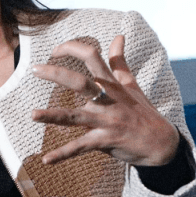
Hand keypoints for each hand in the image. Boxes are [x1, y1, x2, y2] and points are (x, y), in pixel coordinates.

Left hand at [31, 35, 178, 166]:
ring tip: (32, 115)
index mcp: (111, 84)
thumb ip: (120, 61)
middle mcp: (107, 100)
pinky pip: (80, 148)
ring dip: (53, 116)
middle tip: (34, 69)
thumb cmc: (143, 111)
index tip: (54, 50)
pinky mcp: (105, 141)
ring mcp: (106, 121)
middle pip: (80, 83)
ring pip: (75, 117)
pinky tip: (45, 160)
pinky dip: (62, 154)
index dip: (72, 48)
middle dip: (56, 74)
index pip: (91, 57)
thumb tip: (119, 36)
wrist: (163, 144)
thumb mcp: (132, 84)